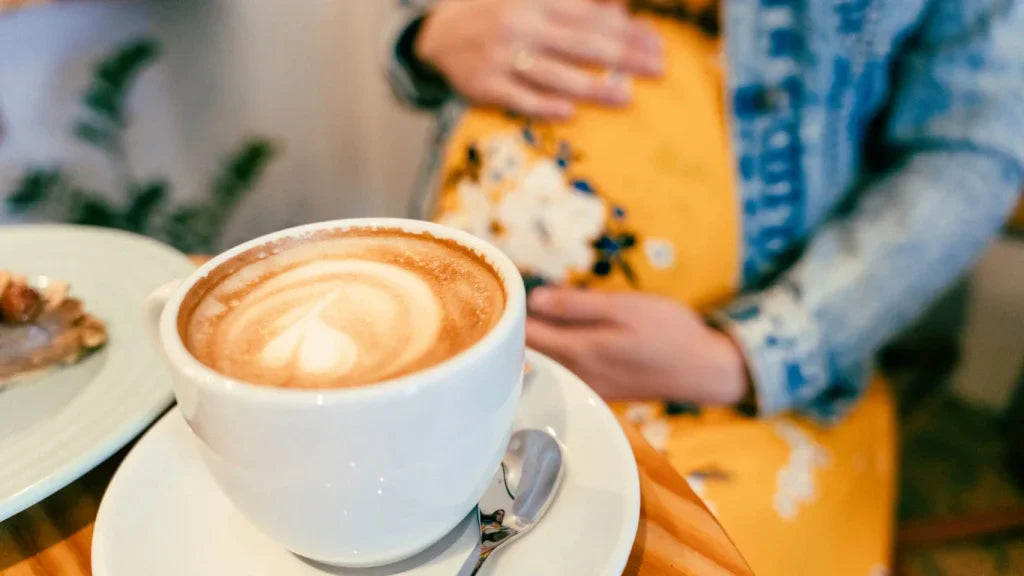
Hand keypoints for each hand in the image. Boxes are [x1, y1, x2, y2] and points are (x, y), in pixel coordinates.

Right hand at [415, 0, 662, 118]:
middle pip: (580, 43)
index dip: (624, 29)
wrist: (436, 36)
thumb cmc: (494, 16)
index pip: (588, 16)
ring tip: (626, 97)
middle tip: (656, 67)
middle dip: (622, 56)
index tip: (655, 41)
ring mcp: (500, 57)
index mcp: (533, 1)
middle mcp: (519, 26)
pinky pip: (518, 98)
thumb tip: (618, 10)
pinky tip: (569, 113)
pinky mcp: (484, 86)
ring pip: (554, 74)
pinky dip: (542, 106)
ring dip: (593, 86)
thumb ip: (572, 4)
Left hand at [526, 287, 749, 404]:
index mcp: (579, 352)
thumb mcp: (624, 307)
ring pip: (548, 362)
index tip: (508, 289)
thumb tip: (533, 300)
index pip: (524, 336)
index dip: (512, 310)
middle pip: (531, 352)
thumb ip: (575, 305)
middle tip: (515, 296)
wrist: (705, 370)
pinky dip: (558, 351)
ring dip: (540, 338)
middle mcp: (576, 376)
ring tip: (539, 311)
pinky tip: (568, 333)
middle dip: (521, 325)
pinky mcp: (599, 390)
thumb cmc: (669, 331)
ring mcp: (587, 387)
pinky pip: (565, 370)